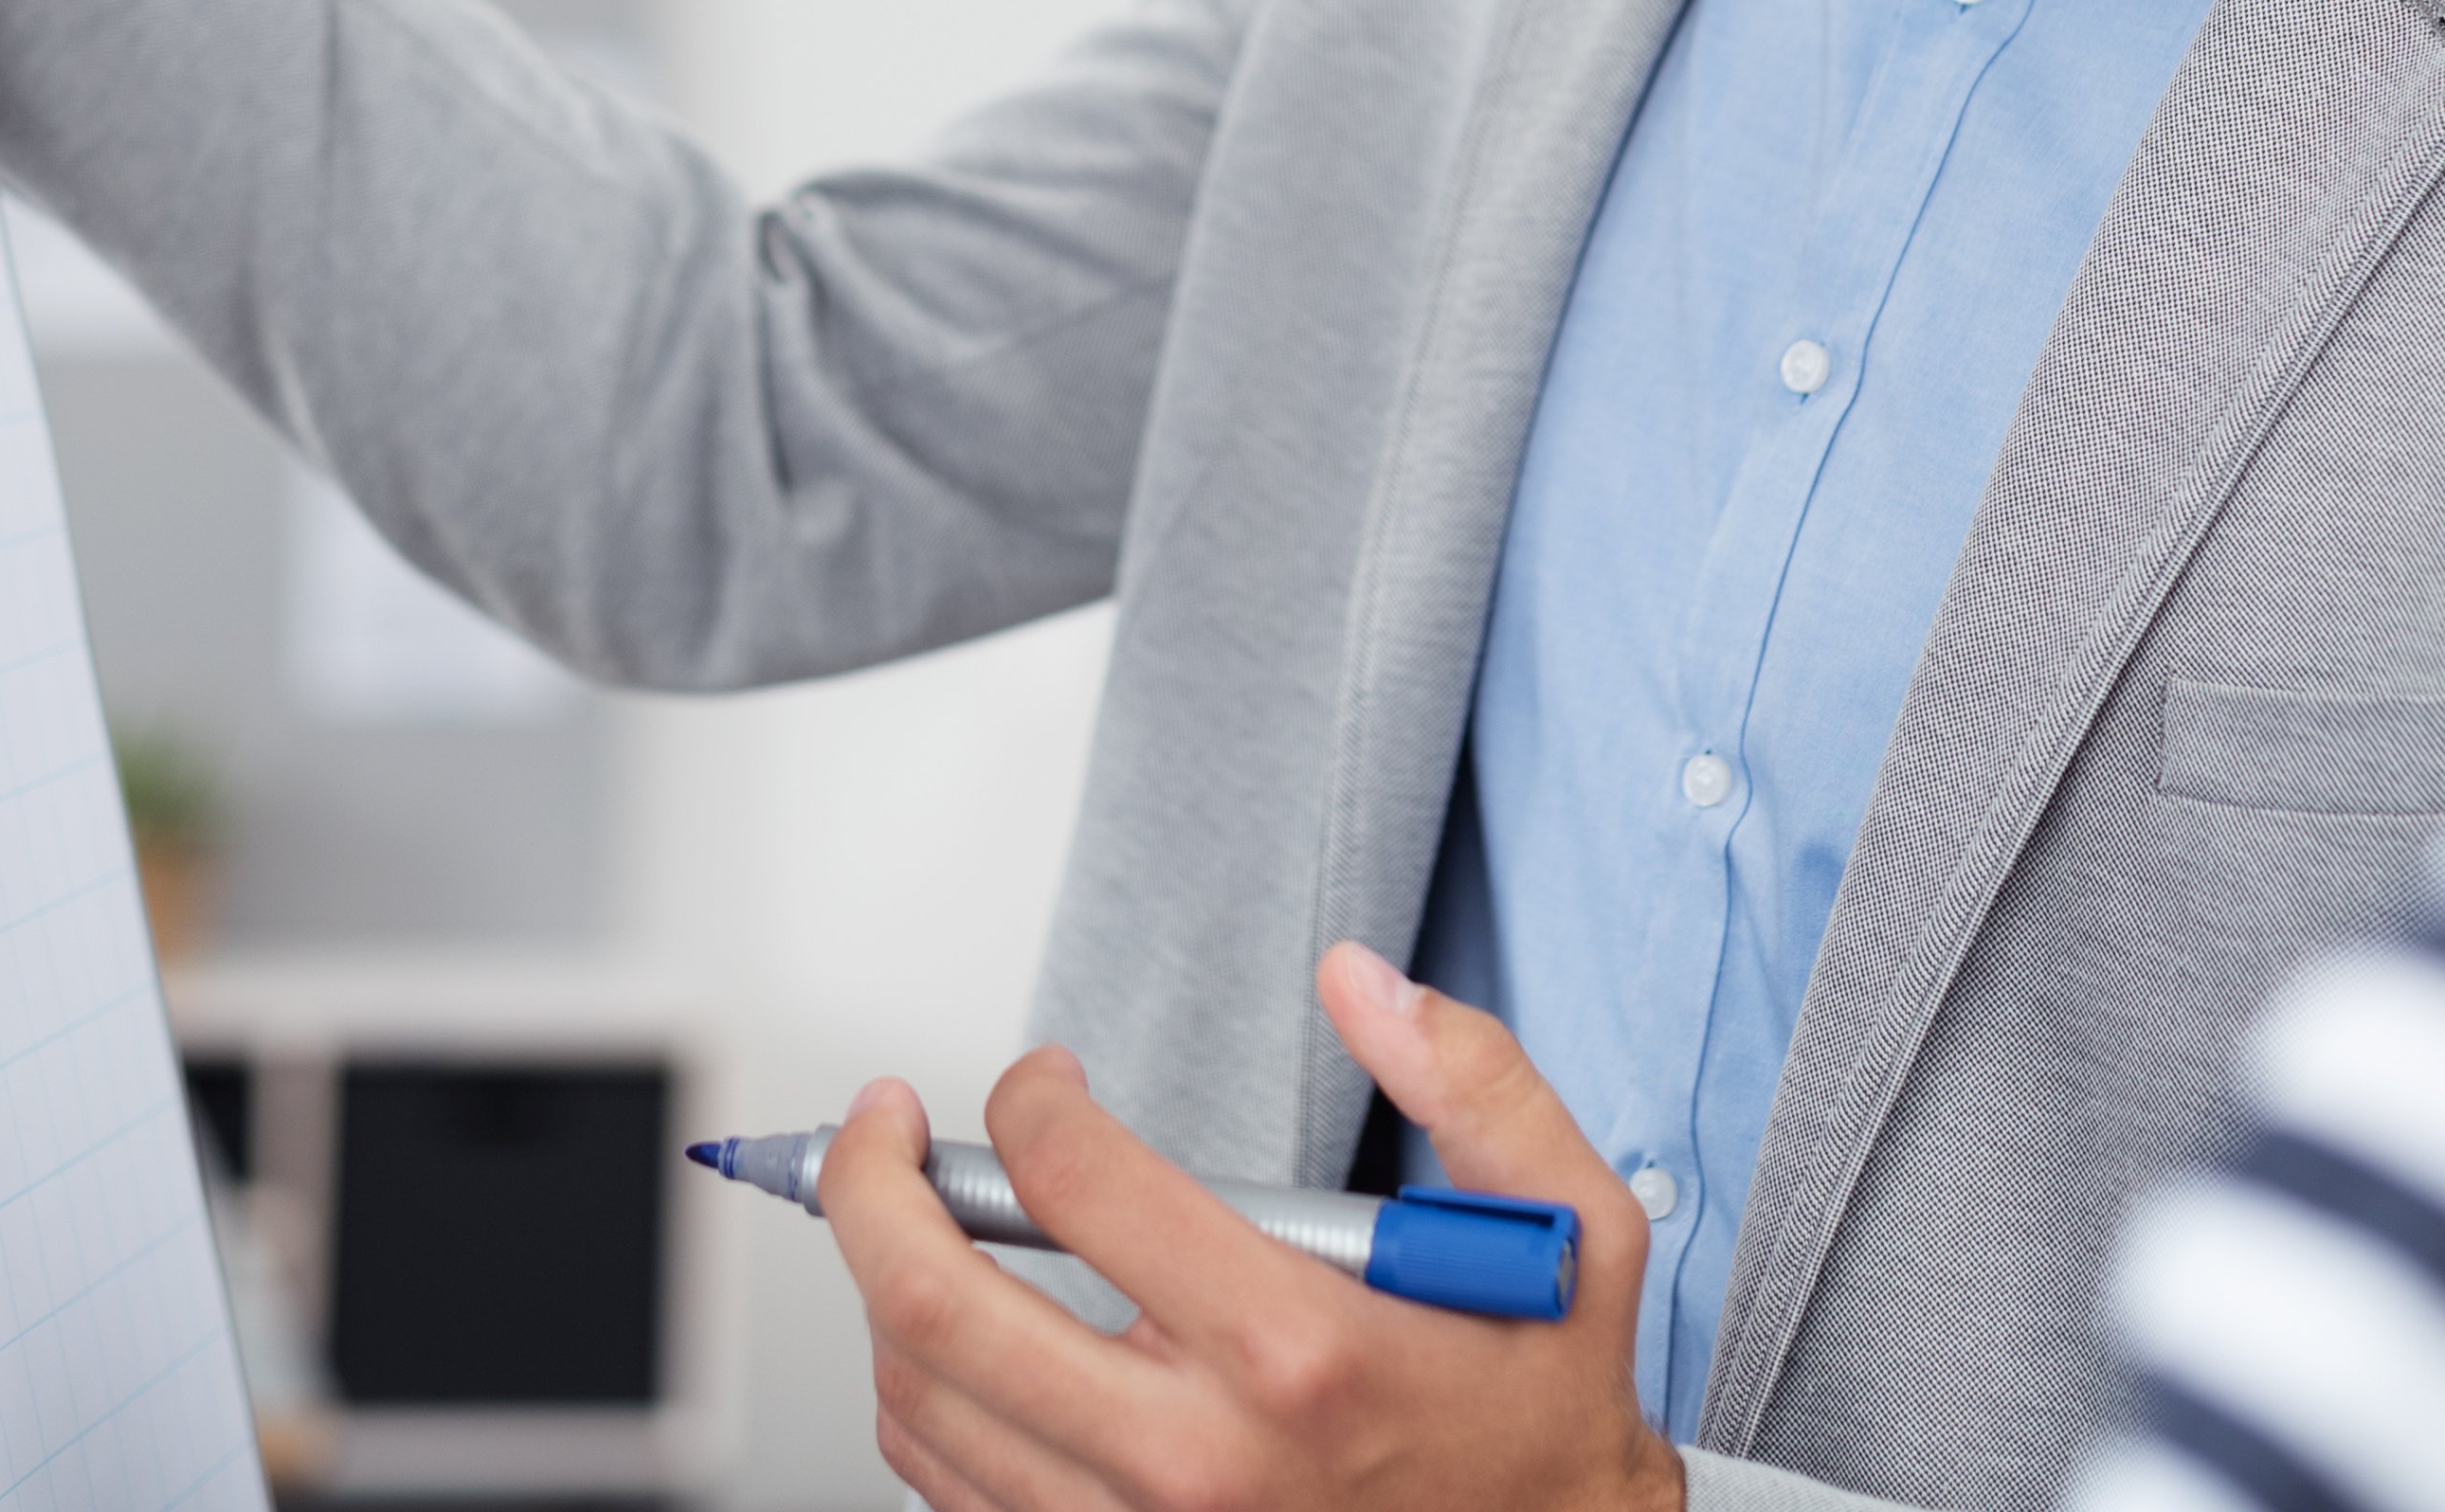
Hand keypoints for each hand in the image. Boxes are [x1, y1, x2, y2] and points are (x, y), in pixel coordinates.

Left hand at [820, 943, 1683, 1511]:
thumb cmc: (1543, 1423)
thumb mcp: (1572, 1238)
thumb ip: (1478, 1090)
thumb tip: (1359, 982)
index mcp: (1295, 1352)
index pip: (1074, 1183)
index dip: (1026, 1097)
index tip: (1038, 1078)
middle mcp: (1196, 1462)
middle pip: (940, 1304)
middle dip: (871, 1185)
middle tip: (879, 1127)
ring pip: (923, 1404)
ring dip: (888, 1291)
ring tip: (907, 1219)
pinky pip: (954, 1490)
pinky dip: (925, 1399)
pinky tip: (952, 1337)